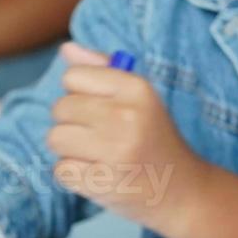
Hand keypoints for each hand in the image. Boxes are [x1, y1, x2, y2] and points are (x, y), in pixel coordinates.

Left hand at [47, 42, 201, 223]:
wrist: (182, 189)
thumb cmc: (154, 138)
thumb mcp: (139, 97)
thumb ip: (102, 70)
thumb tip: (65, 48)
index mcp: (137, 88)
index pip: (73, 76)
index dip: (80, 93)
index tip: (102, 108)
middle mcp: (127, 115)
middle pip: (60, 108)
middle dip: (73, 122)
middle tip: (102, 136)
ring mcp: (115, 150)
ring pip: (55, 138)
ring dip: (70, 149)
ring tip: (98, 154)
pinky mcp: (103, 181)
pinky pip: (60, 169)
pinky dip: (74, 174)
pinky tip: (99, 174)